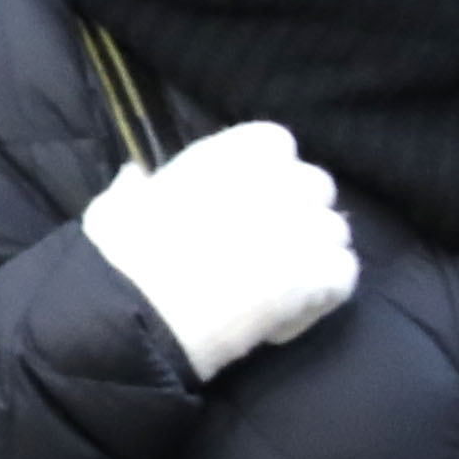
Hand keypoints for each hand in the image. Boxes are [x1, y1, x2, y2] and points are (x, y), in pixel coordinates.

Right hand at [77, 117, 359, 378]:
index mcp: (235, 154)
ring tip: (276, 284)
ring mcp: (308, 226)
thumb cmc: (122, 256)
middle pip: (315, 185)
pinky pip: (343, 275)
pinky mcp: (323, 273)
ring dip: (311, 254)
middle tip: (261, 244)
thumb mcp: (115, 207)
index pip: (275, 143)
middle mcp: (282, 180)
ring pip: (334, 232)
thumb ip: (136, 187)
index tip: (242, 199)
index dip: (264, 173)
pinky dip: (321, 294)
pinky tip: (284, 311)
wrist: (141, 314)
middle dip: (295, 210)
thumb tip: (137, 178)